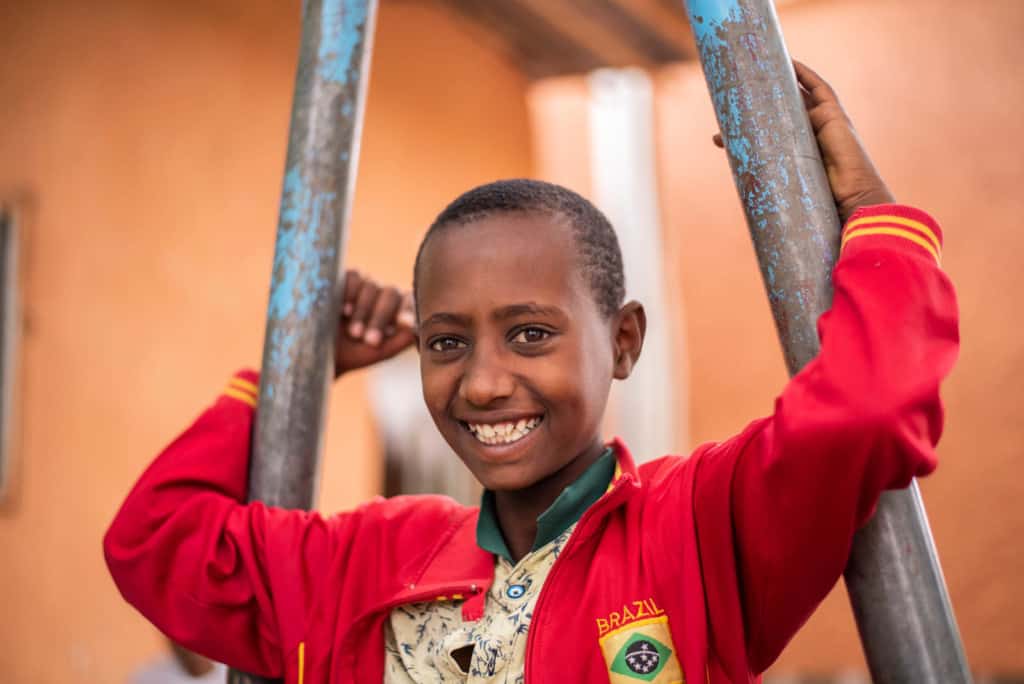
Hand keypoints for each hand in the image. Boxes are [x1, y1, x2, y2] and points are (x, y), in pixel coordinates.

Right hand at [334, 270, 415, 376]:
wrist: (319, 354)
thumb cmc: (354, 355)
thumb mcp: (380, 352)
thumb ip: (402, 339)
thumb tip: (415, 324)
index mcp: (397, 310)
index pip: (410, 301)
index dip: (408, 310)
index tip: (403, 323)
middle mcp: (382, 295)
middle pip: (390, 293)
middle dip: (381, 317)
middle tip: (370, 341)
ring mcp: (363, 286)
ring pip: (371, 286)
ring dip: (363, 310)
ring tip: (354, 333)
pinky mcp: (343, 279)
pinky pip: (352, 277)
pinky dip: (349, 293)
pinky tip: (343, 311)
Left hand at [713, 61, 893, 222]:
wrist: (852, 199)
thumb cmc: (822, 202)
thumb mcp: (785, 189)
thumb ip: (768, 187)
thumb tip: (743, 210)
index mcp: (798, 153)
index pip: (768, 135)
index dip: (746, 131)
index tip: (720, 136)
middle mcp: (811, 135)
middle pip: (778, 112)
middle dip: (754, 105)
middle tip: (728, 101)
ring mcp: (823, 123)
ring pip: (793, 97)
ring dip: (776, 83)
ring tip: (753, 72)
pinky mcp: (833, 115)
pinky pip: (817, 88)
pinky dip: (803, 74)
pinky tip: (787, 62)